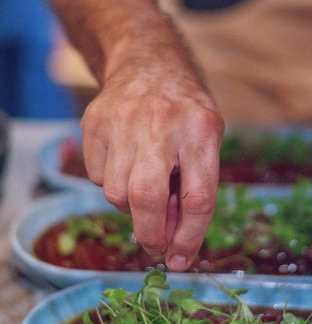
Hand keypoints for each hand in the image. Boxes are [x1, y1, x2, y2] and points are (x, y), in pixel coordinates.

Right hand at [80, 57, 223, 271]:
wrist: (148, 64)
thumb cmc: (185, 111)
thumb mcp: (206, 140)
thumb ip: (193, 185)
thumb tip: (172, 238)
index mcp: (202, 128)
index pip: (199, 196)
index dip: (190, 236)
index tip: (181, 259)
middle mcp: (162, 122)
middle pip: (147, 197)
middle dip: (150, 234)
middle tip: (155, 246)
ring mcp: (122, 120)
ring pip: (116, 192)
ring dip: (131, 204)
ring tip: (145, 182)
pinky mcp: (94, 122)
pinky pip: (96, 176)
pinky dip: (112, 181)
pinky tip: (126, 160)